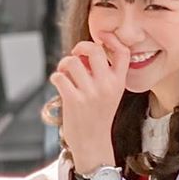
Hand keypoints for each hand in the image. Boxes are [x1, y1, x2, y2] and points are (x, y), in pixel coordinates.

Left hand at [48, 34, 129, 169]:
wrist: (93, 144)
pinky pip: (59, 76)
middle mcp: (106, 85)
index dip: (111, 39)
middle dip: (80, 46)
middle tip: (75, 55)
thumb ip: (103, 74)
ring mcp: (90, 93)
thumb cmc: (98, 117)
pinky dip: (56, 77)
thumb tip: (83, 51)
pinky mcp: (74, 100)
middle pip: (94, 50)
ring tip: (65, 73)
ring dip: (64, 64)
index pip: (122, 52)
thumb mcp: (110, 94)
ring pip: (72, 61)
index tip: (101, 36)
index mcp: (118, 82)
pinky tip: (59, 84)